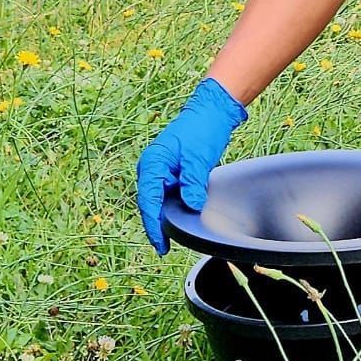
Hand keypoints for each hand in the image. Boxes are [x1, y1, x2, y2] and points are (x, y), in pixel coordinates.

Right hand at [136, 77, 247, 254]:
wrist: (212, 112)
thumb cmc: (202, 130)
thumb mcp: (199, 157)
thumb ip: (193, 183)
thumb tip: (192, 207)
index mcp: (152, 164)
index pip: (148, 201)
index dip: (153, 226)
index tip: (160, 244)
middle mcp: (152, 169)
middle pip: (151, 204)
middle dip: (157, 225)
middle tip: (166, 248)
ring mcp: (162, 171)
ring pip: (160, 201)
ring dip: (166, 217)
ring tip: (174, 238)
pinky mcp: (173, 173)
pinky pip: (170, 195)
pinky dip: (175, 207)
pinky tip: (182, 219)